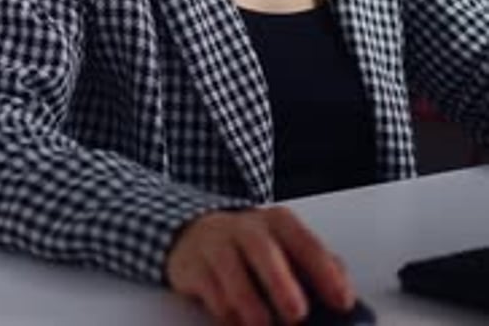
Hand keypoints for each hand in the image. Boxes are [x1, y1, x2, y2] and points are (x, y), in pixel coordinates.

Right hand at [165, 205, 354, 324]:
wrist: (197, 233)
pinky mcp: (192, 265)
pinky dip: (225, 312)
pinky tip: (236, 321)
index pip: (305, 241)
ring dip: (249, 304)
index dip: (325, 271)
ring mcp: (217, 244)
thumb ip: (317, 268)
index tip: (342, 300)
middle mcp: (247, 228)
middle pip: (262, 248)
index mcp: (278, 223)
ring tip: (262, 324)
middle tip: (297, 314)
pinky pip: (208, 289)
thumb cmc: (252, 248)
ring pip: (231, 270)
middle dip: (281, 282)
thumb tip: (346, 296)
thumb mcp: (286, 248)